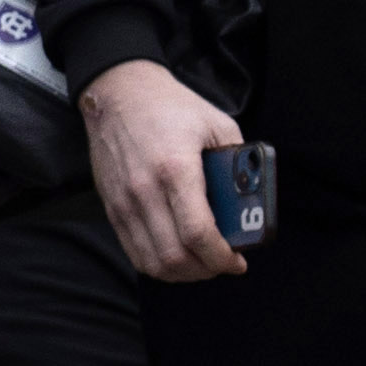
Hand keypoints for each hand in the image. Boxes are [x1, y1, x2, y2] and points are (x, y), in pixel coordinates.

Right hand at [79, 56, 253, 282]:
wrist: (118, 93)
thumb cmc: (169, 106)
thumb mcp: (216, 124)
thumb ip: (237, 161)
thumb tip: (252, 197)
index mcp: (176, 168)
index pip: (198, 233)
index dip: (222, 257)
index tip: (237, 260)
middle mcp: (145, 190)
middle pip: (175, 256)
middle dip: (206, 270)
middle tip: (223, 263)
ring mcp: (124, 202)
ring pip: (153, 262)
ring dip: (183, 272)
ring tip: (202, 262)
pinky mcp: (112, 207)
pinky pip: (135, 252)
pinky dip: (159, 264)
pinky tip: (176, 255)